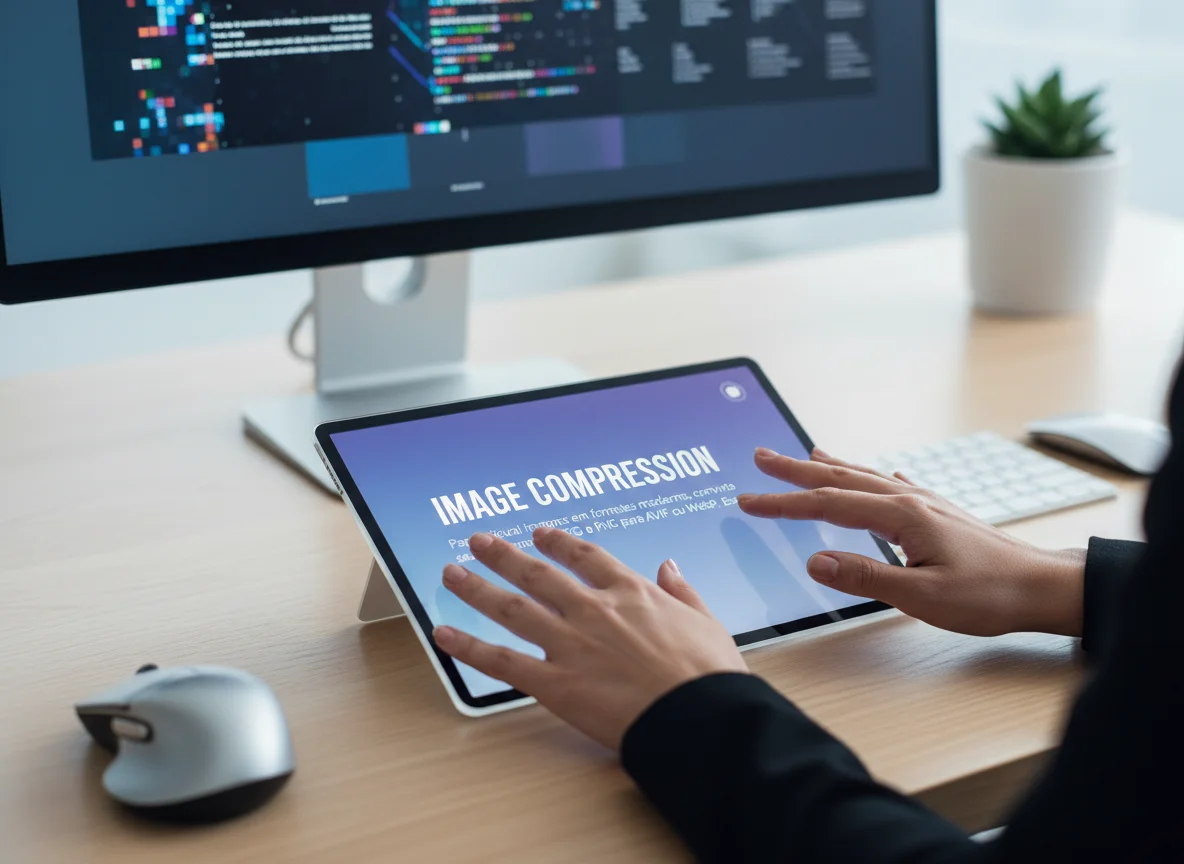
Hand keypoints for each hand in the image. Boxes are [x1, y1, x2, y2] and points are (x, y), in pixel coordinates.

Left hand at [432, 529, 747, 749]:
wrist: (702, 717)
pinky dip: (469, 647)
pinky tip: (443, 635)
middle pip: (537, 573)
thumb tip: (669, 566)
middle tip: (479, 541)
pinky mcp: (555, 683)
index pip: (585, 556)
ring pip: (511, 607)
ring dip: (476, 587)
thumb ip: (682, 590)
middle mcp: (593, 609)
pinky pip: (502, 662)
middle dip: (504, 555)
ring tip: (451, 572)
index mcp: (631, 592)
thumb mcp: (707, 620)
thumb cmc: (711, 675)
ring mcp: (570, 644)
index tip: (541, 533)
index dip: (559, 542)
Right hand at [737, 448, 1085, 637]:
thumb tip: (814, 561)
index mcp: (901, 515)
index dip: (784, 503)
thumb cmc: (988, 594)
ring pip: (864, 477)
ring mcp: (925, 503)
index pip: (827, 505)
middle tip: (760, 456)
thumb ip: (864, 577)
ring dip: (828, 467)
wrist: (1042, 587)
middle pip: (840, 479)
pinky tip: (875, 475)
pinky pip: (891, 485)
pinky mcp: (938, 513)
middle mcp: (909, 499)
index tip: (748, 500)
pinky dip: (869, 477)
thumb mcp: (921, 596)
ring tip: (804, 455)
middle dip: (795, 470)